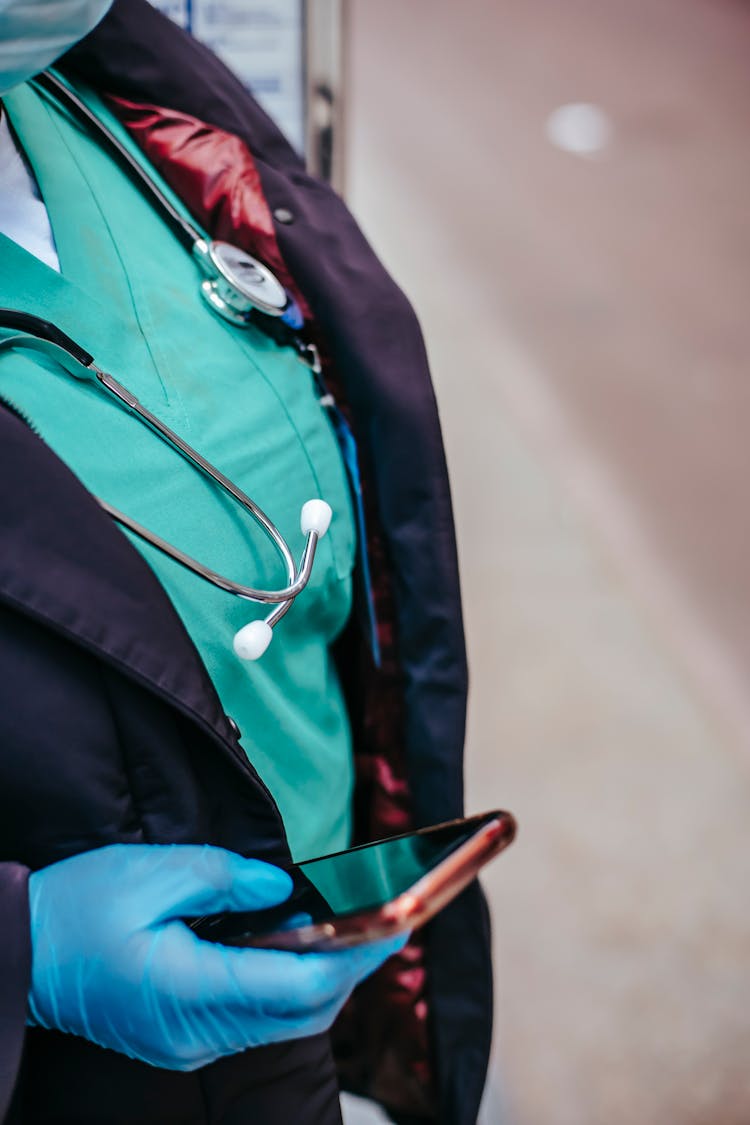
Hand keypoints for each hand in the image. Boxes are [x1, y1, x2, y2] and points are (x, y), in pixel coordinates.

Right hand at [28, 843, 404, 1069]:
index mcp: (191, 990)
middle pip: (302, 1012)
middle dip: (352, 970)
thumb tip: (284, 890)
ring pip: (284, 1021)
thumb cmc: (77, 909)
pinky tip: (301, 951)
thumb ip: (227, 878)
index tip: (393, 924)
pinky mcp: (184, 1036)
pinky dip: (289, 986)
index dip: (354, 955)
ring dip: (325, 980)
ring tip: (357, 934)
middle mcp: (198, 1031)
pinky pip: (256, 1019)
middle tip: (389, 925)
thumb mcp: (152, 872)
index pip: (299, 983)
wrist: (20, 951)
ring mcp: (190, 1042)